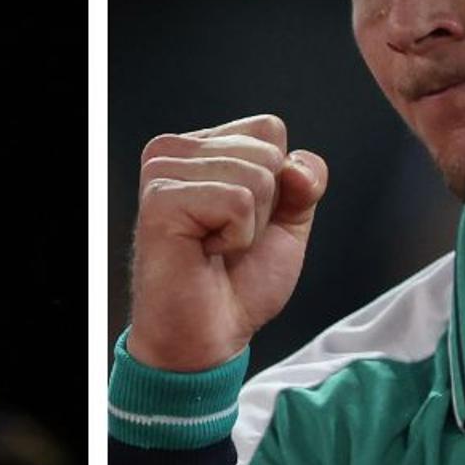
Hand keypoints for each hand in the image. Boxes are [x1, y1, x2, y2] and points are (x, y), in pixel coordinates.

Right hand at [129, 114, 328, 371]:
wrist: (208, 336)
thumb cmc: (239, 282)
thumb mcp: (288, 222)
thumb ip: (304, 182)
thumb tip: (296, 165)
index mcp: (199, 147)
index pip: (269, 128)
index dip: (281, 181)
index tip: (246, 220)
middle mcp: (173, 150)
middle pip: (266, 150)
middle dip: (266, 207)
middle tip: (227, 240)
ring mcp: (162, 172)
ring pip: (256, 175)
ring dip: (250, 226)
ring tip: (214, 247)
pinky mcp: (160, 199)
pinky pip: (238, 201)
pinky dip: (237, 238)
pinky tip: (205, 253)